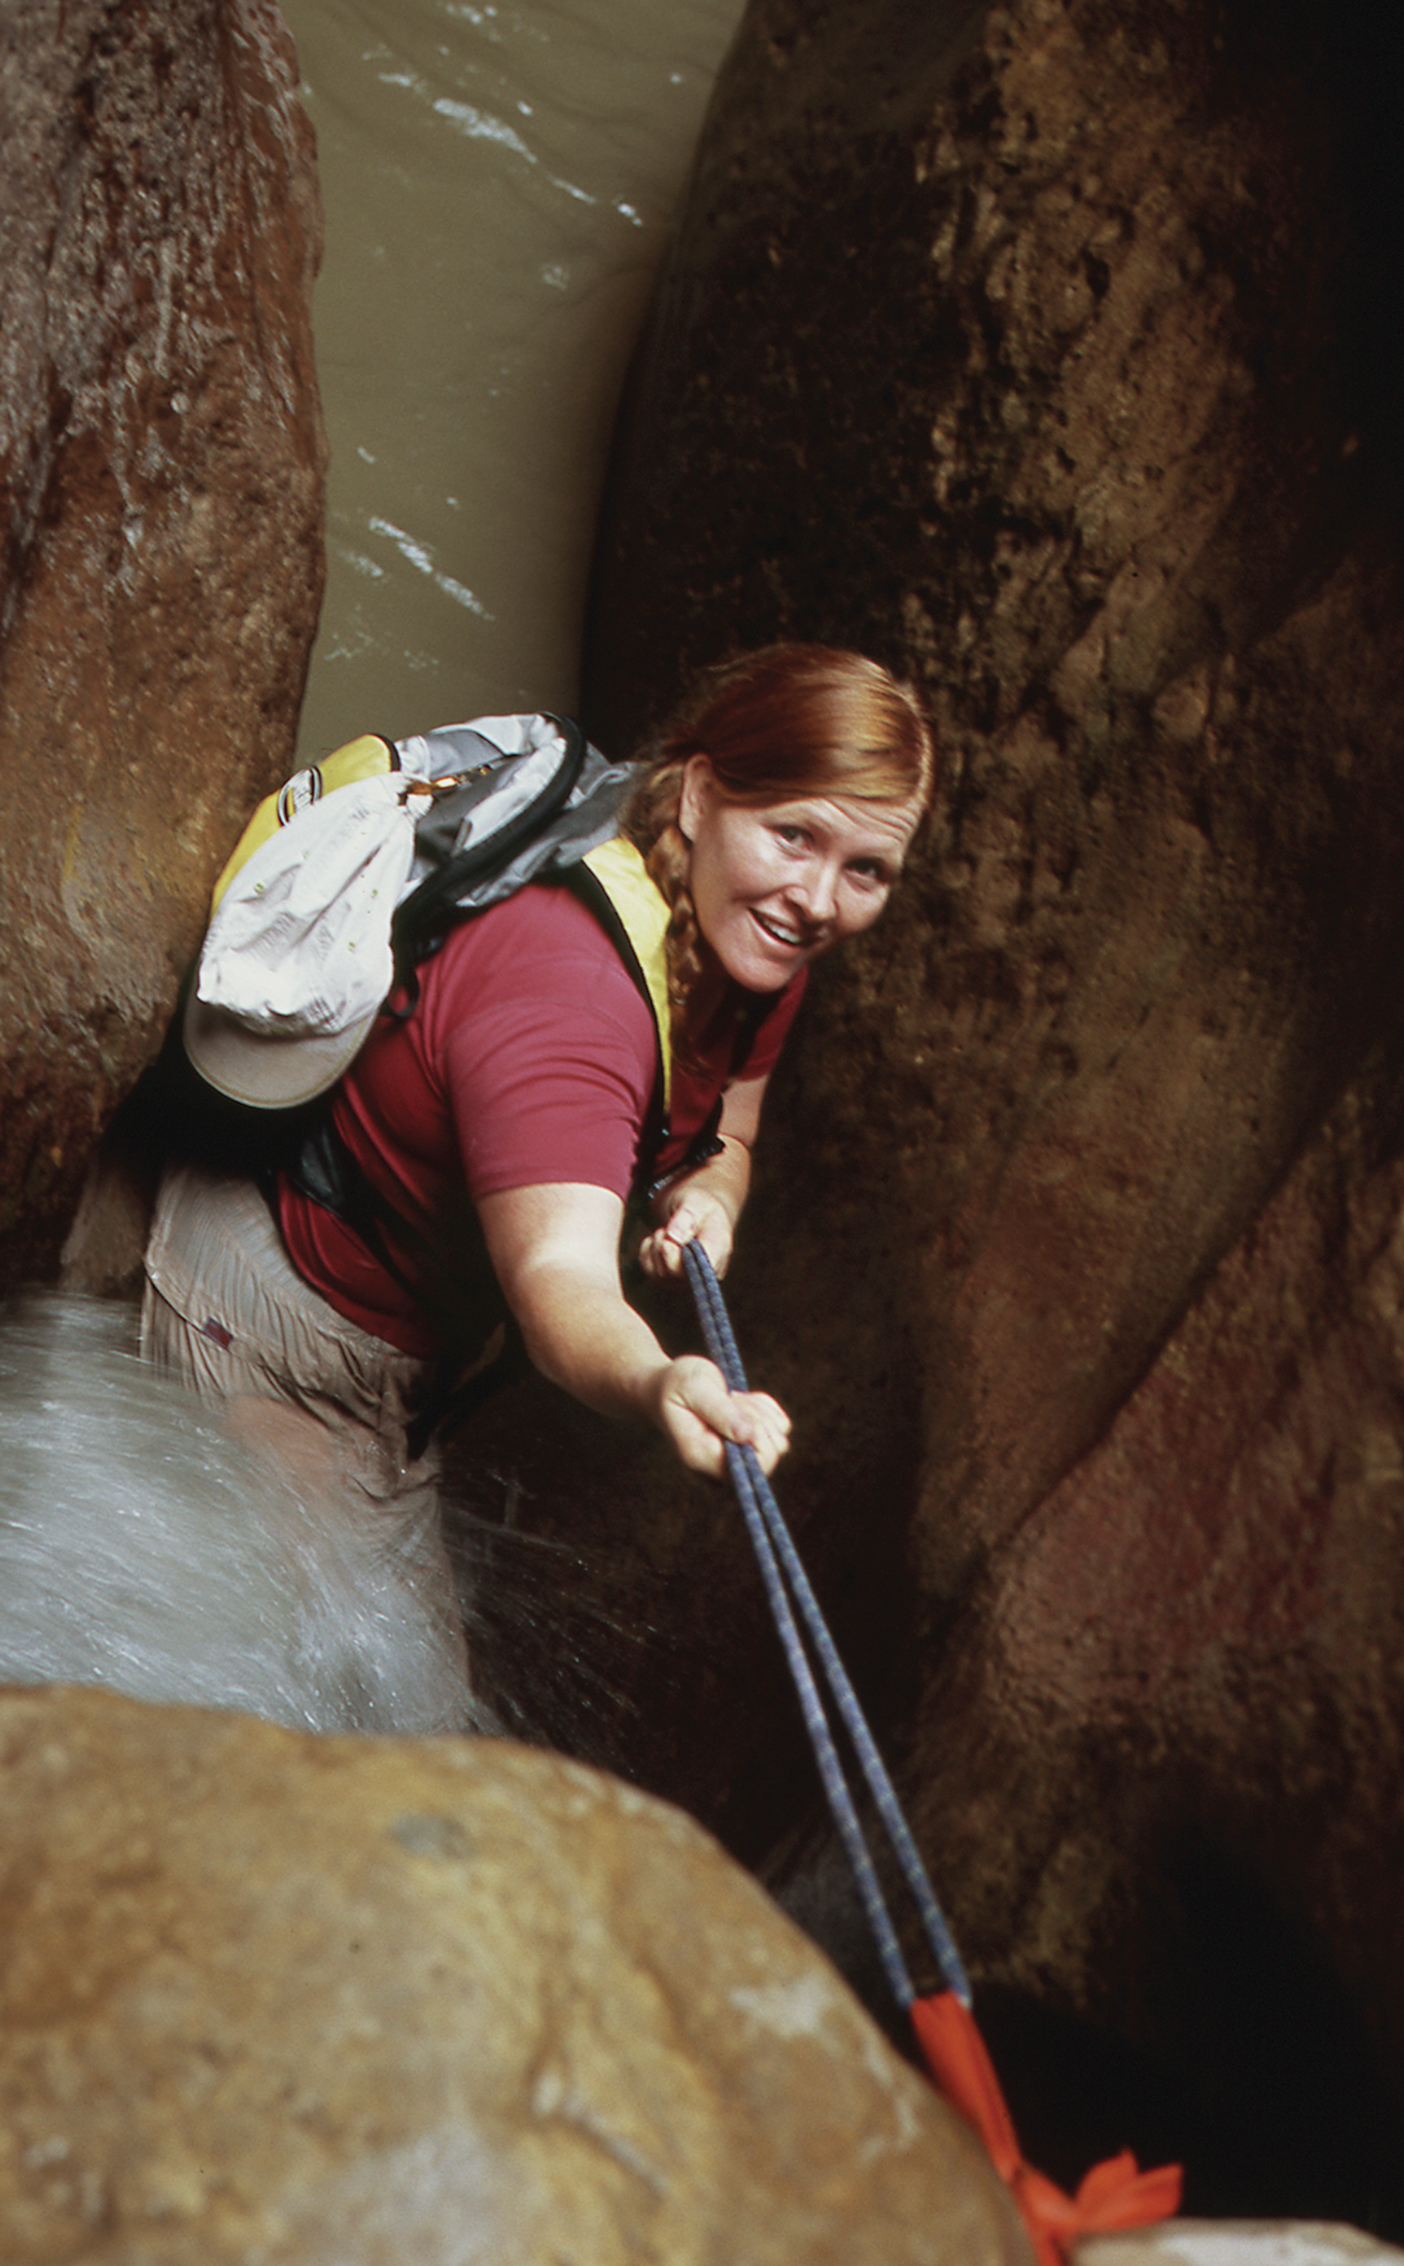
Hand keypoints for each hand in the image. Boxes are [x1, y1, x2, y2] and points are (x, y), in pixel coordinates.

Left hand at [637, 1192, 734, 1281]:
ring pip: (662, 1274)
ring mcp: (690, 1279)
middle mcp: (708, 1270)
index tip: (668, 1241)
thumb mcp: (695, 1199)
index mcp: (721, 1247)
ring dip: (656, 1249)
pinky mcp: (672, 1281)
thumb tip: (673, 1237)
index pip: (703, 1266)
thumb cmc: (698, 1205)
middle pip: (678, 1274)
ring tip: (666, 1231)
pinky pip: (650, 1272)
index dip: (682, 1258)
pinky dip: (647, 1254)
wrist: (694, 1212)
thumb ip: (687, 1215)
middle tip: (666, 1228)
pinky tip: (657, 1242)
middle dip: (664, 1248)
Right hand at [652, 1354, 790, 1478]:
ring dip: (761, 1411)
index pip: (753, 1467)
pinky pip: (780, 1427)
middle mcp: (721, 1467)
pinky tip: (740, 1400)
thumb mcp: (693, 1387)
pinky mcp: (749, 1444)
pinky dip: (766, 1407)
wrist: (665, 1387)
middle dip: (758, 1418)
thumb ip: (720, 1411)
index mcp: (702, 1457)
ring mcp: (737, 1458)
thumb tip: (749, 1437)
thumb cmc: (675, 1384)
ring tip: (731, 1398)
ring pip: (779, 1440)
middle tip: (730, 1397)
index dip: (758, 1435)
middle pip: (771, 1454)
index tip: (737, 1404)